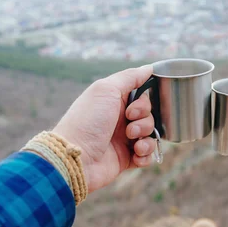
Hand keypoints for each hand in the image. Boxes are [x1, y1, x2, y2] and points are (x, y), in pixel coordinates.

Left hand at [52, 65, 155, 191]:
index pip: (141, 97)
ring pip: (150, 135)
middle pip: (148, 116)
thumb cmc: (87, 121)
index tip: (131, 109)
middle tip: (129, 129)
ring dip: (147, 139)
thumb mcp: (106, 89)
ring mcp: (123, 140)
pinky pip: (147, 155)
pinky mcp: (126, 159)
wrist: (76, 158)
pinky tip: (136, 155)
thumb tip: (149, 68)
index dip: (143, 104)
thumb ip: (129, 77)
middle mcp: (119, 119)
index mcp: (114, 102)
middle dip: (144, 122)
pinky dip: (146, 155)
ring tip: (133, 144)